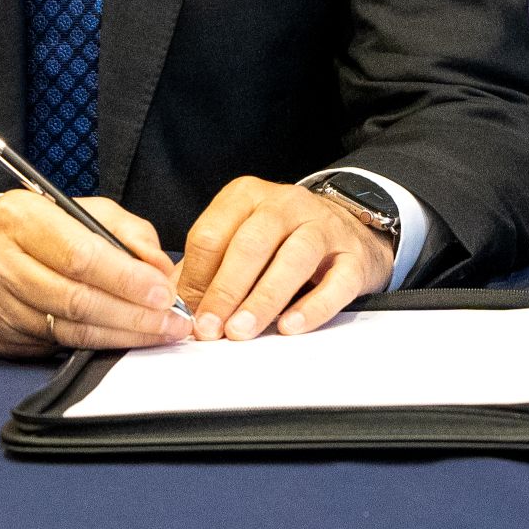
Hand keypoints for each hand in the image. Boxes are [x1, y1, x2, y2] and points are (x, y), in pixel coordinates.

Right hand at [0, 192, 187, 356]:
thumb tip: (158, 267)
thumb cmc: (29, 231)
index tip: (163, 292)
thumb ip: (123, 231)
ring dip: (123, 335)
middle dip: (134, 314)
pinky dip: (97, 344)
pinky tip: (125, 340)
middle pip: (77, 298)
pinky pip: (57, 344)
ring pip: (69, 329)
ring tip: (160, 334)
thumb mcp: (75, 210)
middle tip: (172, 322)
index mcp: (19, 218)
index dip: (127, 278)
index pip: (81, 255)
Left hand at [176, 176, 399, 337]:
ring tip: (241, 331)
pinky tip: (290, 325)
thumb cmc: (281, 240)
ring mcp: (324, 227)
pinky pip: (336, 282)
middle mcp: (285, 205)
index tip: (189, 314)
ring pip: (292, 259)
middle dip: (225, 290)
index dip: (196, 277)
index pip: (212, 234)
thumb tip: (174, 305)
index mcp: (247, 196)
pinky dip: (313, 306)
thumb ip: (205, 269)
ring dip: (263, 299)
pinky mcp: (353, 256)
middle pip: (250, 244)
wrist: (349, 229)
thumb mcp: (239, 239)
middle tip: (210, 328)